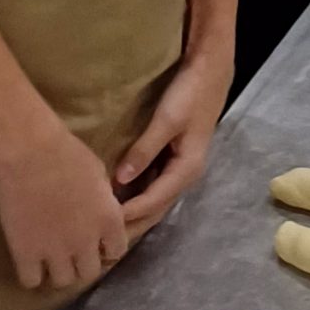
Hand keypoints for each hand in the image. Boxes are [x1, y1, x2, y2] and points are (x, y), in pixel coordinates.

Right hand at [0, 116, 131, 291]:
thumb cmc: (69, 153)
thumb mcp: (100, 176)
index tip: (99, 241)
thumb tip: (102, 216)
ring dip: (59, 270)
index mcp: (109, 220)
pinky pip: (31, 281)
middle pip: (89, 272)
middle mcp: (85, 242)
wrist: (31, 152)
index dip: (107, 246)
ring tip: (52, 257)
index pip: (117, 251)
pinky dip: (32, 274)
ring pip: (63, 282)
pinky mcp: (25, 254)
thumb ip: (104, 203)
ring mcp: (54, 251)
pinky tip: (31, 259)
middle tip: (74, 251)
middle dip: (84, 262)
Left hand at [113, 43, 232, 238]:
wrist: (211, 68)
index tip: (100, 224)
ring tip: (104, 229)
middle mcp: (185, 175)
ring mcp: (181, 168)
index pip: (152, 203)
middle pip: (154, 210)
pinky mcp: (175, 159)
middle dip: (129, 226)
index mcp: (187, 169)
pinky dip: (136, 198)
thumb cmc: (190, 93)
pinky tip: (118, 203)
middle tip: (98, 240)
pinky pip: (153, 188)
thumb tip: (120, 180)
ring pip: (154, 201)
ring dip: (132, 215)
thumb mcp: (167, 120)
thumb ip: (144, 150)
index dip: (126, 215)